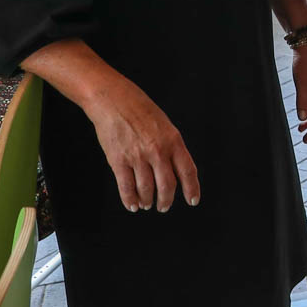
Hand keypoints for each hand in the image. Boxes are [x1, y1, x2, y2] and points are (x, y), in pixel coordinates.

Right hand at [86, 80, 199, 212]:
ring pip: (146, 189)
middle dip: (166, 200)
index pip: (188, 171)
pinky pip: (126, 187)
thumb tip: (176, 169)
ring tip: (147, 204)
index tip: (193, 200)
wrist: (114, 101)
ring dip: (147, 201)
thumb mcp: (166, 126)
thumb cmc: (141, 110)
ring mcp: (138, 157)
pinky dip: (130, 200)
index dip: (191, 189)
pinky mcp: (118, 161)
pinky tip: (132, 204)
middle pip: (167, 185)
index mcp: (174, 141)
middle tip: (164, 206)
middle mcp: (158, 151)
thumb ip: (172, 147)